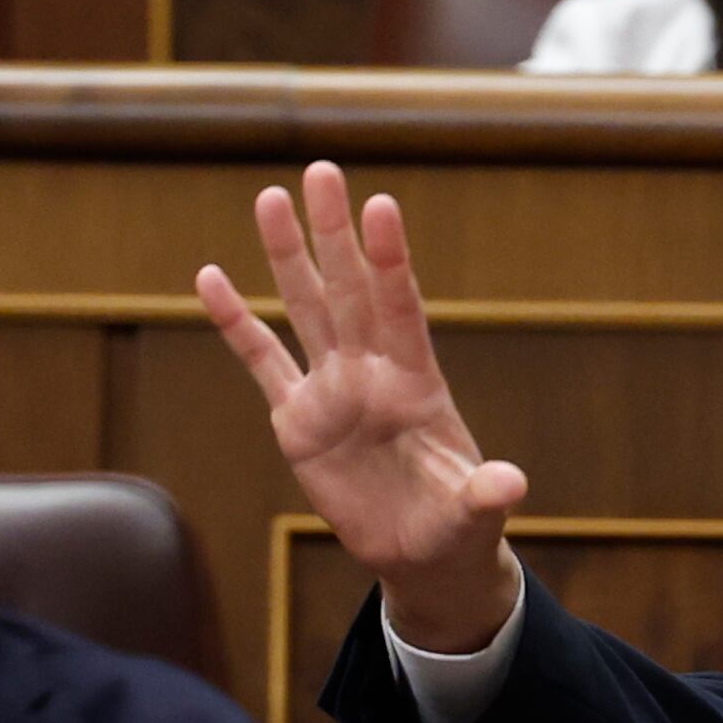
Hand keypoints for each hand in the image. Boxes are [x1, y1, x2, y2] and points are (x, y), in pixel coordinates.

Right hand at [196, 161, 525, 652]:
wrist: (424, 553)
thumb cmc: (457, 526)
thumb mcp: (475, 513)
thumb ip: (486, 493)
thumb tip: (512, 484)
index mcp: (418, 385)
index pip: (401, 310)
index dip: (390, 261)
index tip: (382, 205)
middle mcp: (373, 374)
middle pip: (350, 291)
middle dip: (336, 234)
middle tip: (323, 170)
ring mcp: (333, 391)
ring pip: (306, 309)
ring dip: (287, 256)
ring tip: (270, 196)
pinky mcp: (298, 420)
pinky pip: (262, 361)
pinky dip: (236, 323)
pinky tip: (210, 277)